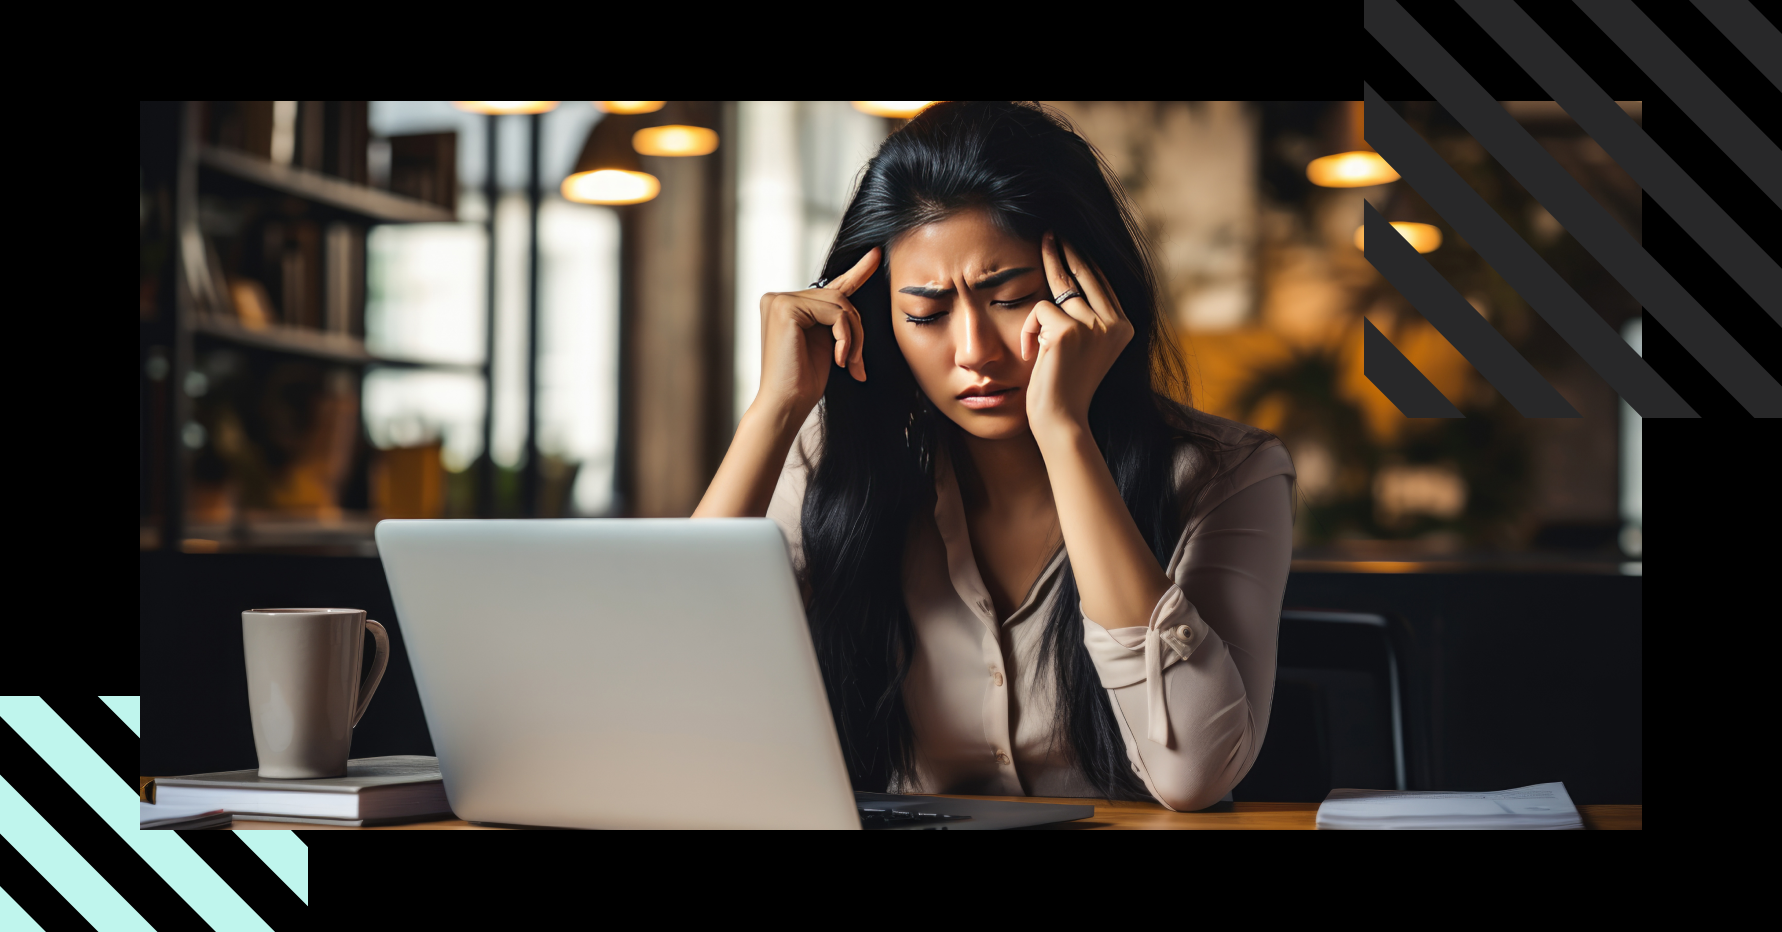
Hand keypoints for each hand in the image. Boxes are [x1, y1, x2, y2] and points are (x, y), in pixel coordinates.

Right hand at [755, 247, 880, 418]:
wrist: (786, 404)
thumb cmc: (804, 381)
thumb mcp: (827, 342)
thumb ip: (836, 318)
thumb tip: (853, 298)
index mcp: (787, 305)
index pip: (830, 286)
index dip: (858, 271)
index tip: (876, 255)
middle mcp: (779, 298)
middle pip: (839, 297)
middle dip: (856, 330)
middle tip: (857, 363)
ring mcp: (779, 300)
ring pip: (840, 304)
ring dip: (854, 336)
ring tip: (849, 363)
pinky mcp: (786, 307)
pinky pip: (835, 312)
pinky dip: (846, 337)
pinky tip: (839, 359)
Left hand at [1020, 232, 1133, 442]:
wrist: (1062, 420)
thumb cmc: (1066, 387)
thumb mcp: (1083, 347)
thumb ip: (1085, 316)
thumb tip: (1067, 274)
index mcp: (1123, 327)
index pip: (1101, 282)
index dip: (1082, 260)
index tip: (1066, 242)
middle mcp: (1115, 323)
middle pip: (1083, 274)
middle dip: (1062, 251)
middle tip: (1048, 233)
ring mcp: (1095, 325)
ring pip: (1056, 293)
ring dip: (1038, 321)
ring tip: (1038, 350)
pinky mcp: (1069, 331)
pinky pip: (1039, 310)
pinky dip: (1029, 331)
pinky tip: (1034, 355)